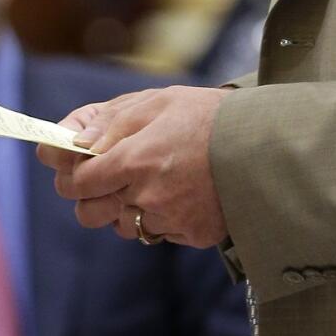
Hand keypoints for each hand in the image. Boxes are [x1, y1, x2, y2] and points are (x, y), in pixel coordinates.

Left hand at [39, 85, 228, 247]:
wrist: (267, 144)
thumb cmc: (210, 116)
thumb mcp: (159, 101)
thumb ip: (111, 121)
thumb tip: (73, 141)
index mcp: (134, 159)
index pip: (76, 181)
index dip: (68, 171)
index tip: (71, 163)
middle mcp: (147, 196)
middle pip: (88, 213)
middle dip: (87, 195)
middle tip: (103, 175)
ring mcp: (170, 220)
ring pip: (122, 226)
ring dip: (123, 207)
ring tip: (149, 181)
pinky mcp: (192, 235)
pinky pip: (157, 233)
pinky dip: (159, 217)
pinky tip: (177, 193)